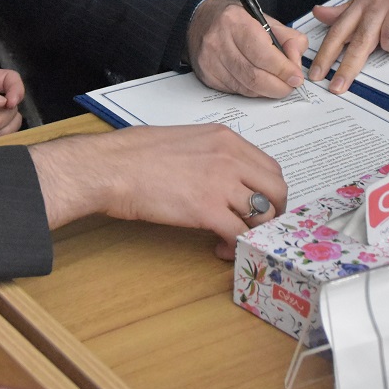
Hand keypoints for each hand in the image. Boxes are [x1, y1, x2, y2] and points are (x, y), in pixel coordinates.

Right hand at [28, 124, 286, 258]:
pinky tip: (219, 250)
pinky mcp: (207, 210)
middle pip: (277, 190)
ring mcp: (221, 183)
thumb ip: (209, 154)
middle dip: (273, 213)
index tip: (260, 205)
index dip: (269, 191)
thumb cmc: (134, 153)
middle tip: (257, 227)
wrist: (111, 167)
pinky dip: (235, 247)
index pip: (269, 166)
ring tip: (234, 241)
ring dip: (256, 232)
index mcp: (225, 138)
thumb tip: (217, 175)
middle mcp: (230, 157)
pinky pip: (239, 234)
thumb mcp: (184, 140)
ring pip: (264, 214)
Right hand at [187, 0, 307, 98]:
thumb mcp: (264, 19)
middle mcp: (218, 41)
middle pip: (254, 76)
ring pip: (245, 87)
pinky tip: (259, 84)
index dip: (283, 69)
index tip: (296, 77)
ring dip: (267, 91)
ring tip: (278, 85)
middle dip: (278, 86)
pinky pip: (236, 91)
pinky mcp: (207, 75)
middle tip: (290, 86)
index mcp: (235, 21)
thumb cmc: (235, 20)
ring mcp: (210, 60)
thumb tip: (296, 61)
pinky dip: (252, 91)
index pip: (263, 54)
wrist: (198, 20)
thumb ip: (287, 38)